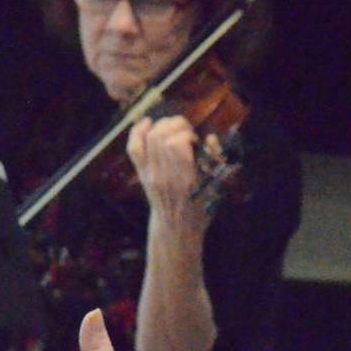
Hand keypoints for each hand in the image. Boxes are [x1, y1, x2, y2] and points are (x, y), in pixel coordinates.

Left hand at [127, 115, 212, 237]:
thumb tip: (210, 138)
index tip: (196, 141)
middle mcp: (164, 175)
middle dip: (176, 126)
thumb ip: (215, 161)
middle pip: (161, 136)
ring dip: (163, 125)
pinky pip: (134, 147)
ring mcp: (150, 174)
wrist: (177, 227)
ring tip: (174, 129)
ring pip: (150, 137)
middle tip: (187, 133)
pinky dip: (138, 131)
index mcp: (185, 179)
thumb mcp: (217, 187)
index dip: (187, 133)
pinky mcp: (142, 173)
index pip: (176, 144)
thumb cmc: (201, 207)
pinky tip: (148, 123)